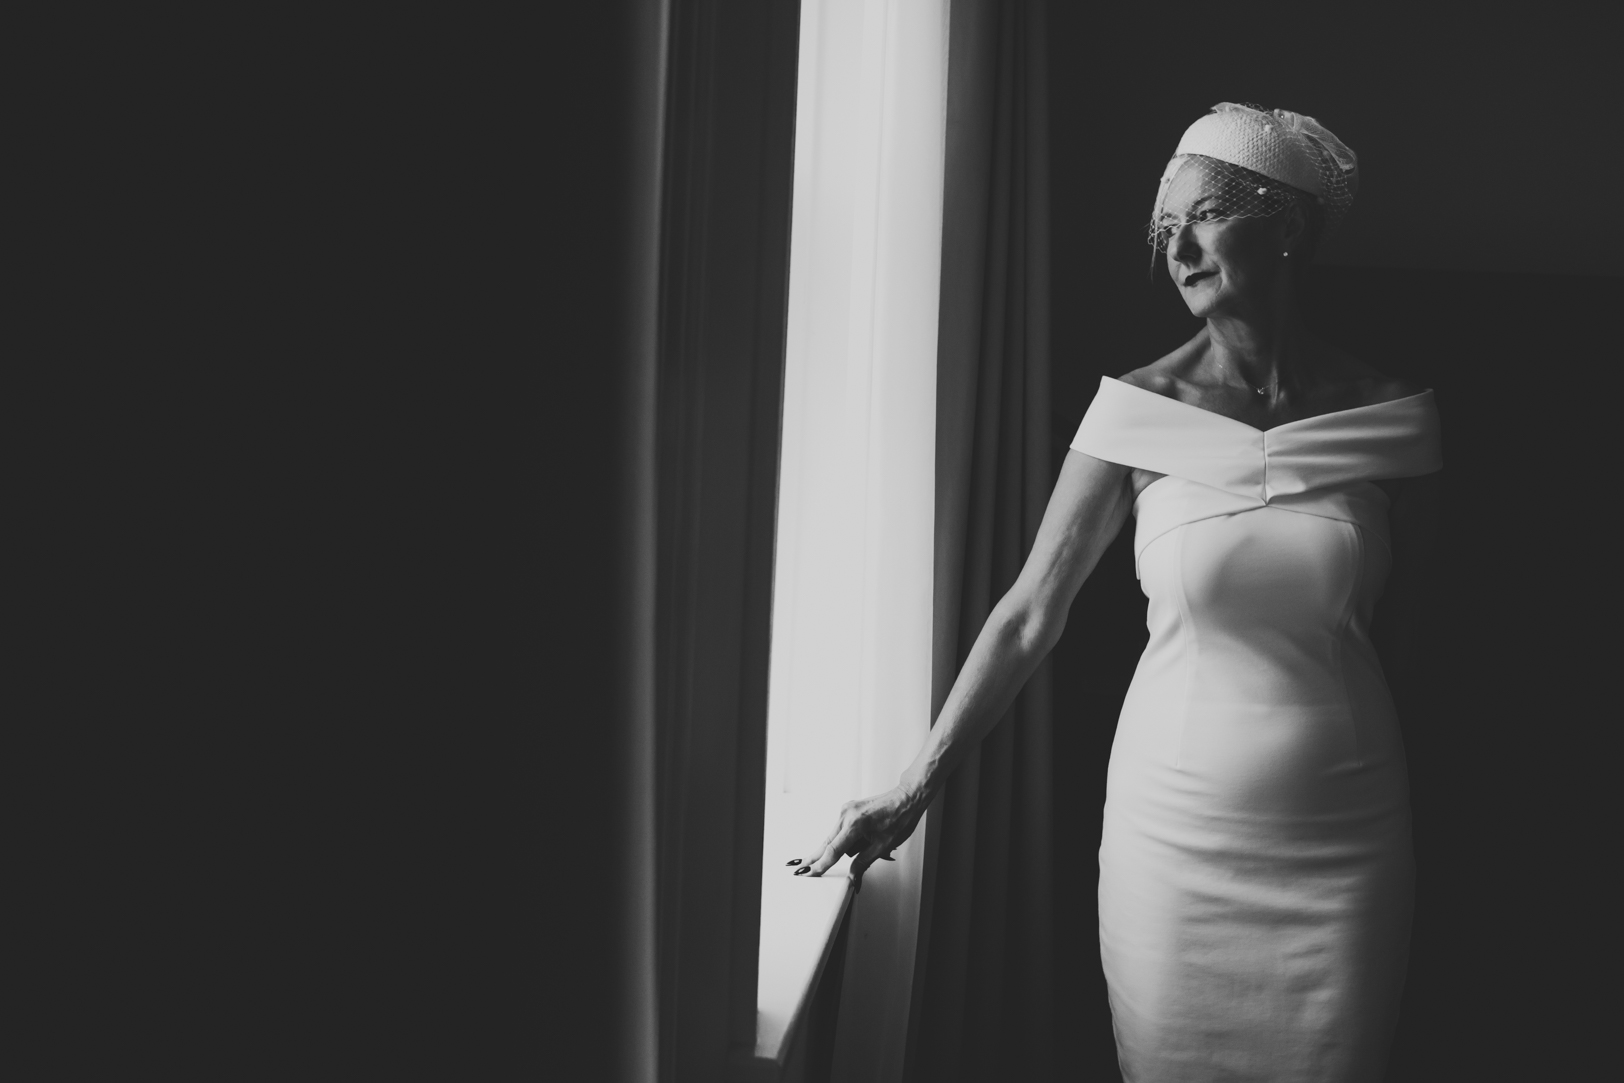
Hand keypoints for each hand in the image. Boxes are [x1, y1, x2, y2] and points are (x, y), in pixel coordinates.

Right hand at [791, 785, 928, 889]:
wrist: (907, 797)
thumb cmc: (901, 816)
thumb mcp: (884, 845)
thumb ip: (864, 861)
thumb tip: (852, 874)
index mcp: (856, 823)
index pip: (834, 850)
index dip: (821, 864)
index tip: (810, 872)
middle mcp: (847, 814)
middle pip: (828, 842)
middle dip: (816, 857)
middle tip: (800, 867)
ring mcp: (847, 810)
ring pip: (836, 836)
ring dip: (843, 847)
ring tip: (872, 842)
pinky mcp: (850, 809)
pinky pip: (842, 829)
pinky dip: (847, 838)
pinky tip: (867, 838)